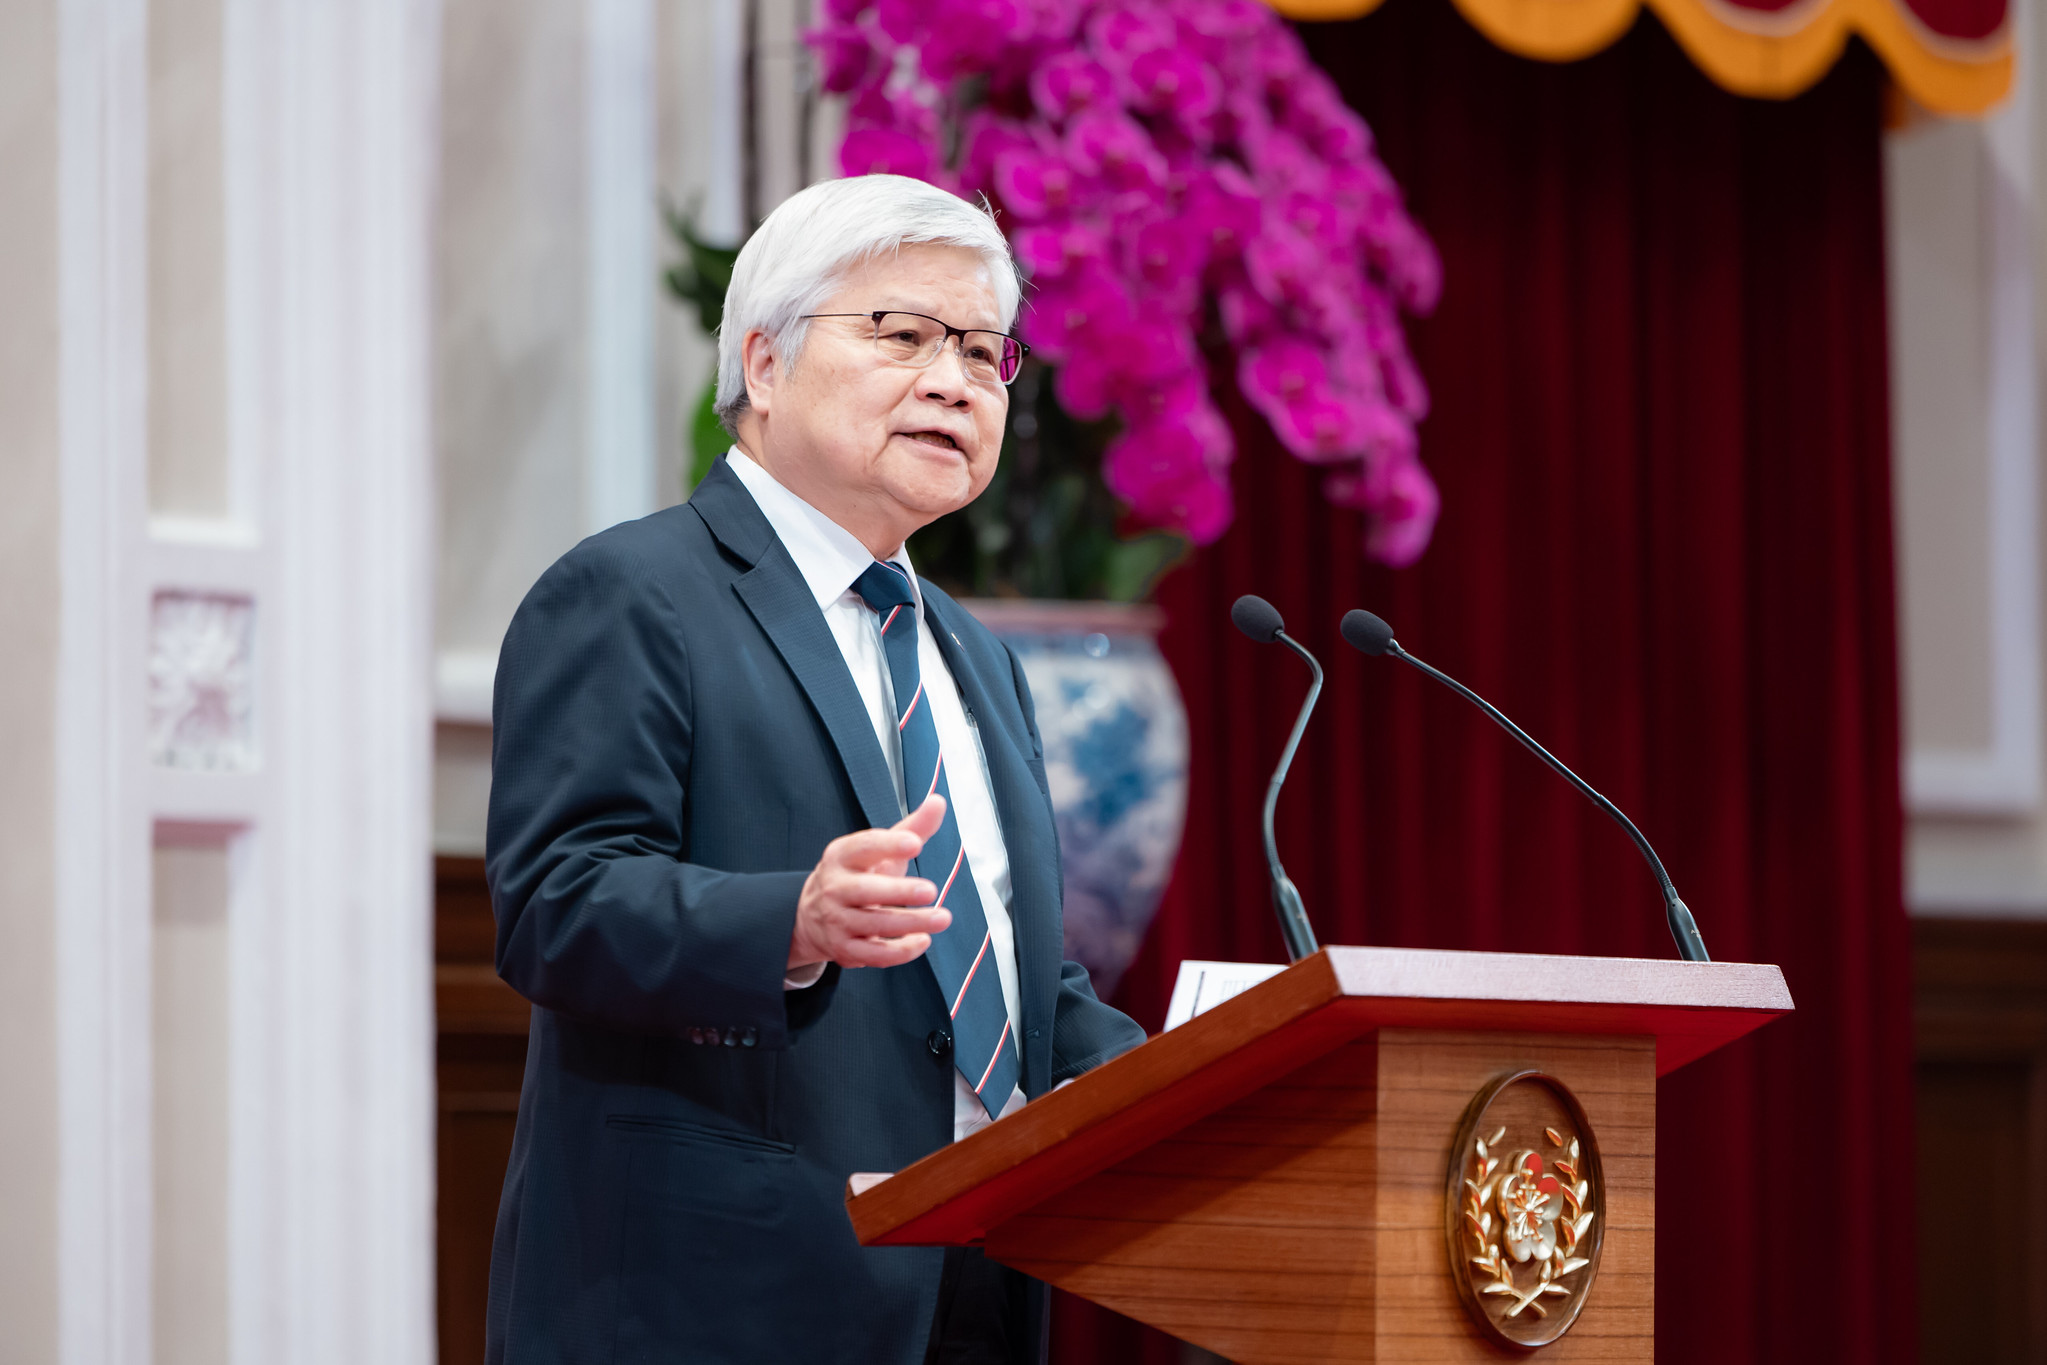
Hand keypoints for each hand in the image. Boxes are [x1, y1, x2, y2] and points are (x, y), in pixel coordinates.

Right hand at [788, 796, 952, 970]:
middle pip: (866, 891)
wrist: (813, 915)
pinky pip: (874, 955)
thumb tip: (939, 801)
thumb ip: (912, 828)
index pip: (863, 847)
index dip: (888, 845)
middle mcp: (835, 888)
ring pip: (875, 925)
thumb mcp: (879, 850)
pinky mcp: (845, 950)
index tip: (915, 844)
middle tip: (930, 890)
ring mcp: (838, 921)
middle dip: (898, 891)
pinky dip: (900, 951)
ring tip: (942, 918)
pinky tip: (924, 940)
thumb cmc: (858, 875)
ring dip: (910, 923)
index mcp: (842, 856)